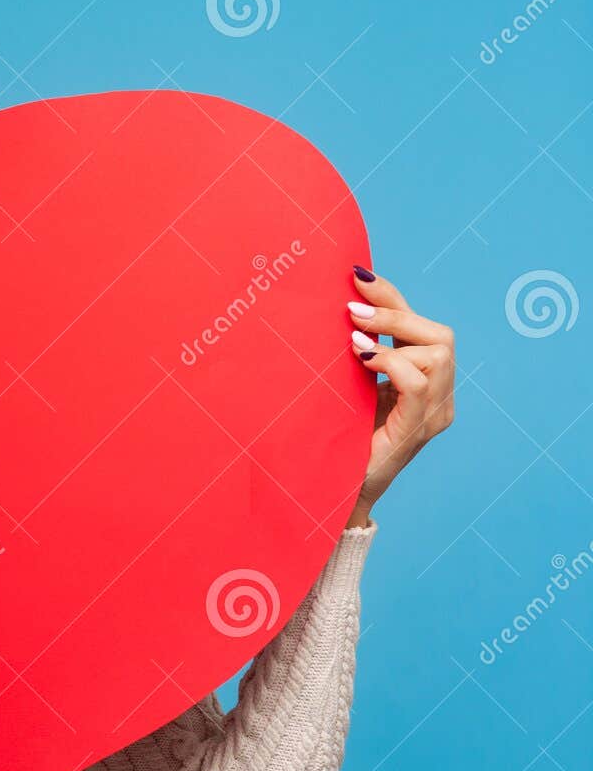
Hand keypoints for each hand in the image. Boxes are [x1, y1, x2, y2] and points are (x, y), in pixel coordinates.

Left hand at [344, 265, 455, 526]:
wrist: (331, 494)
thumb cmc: (333, 441)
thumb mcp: (347, 389)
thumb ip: (354, 357)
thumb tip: (337, 310)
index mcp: (424, 384)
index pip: (421, 329)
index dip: (392, 297)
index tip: (356, 275)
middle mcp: (438, 398)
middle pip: (439, 334)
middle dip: (396, 310)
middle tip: (351, 309)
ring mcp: (433, 415)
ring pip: (438, 351)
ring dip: (394, 334)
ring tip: (353, 339)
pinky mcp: (416, 431)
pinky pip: (419, 382)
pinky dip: (391, 362)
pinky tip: (361, 358)